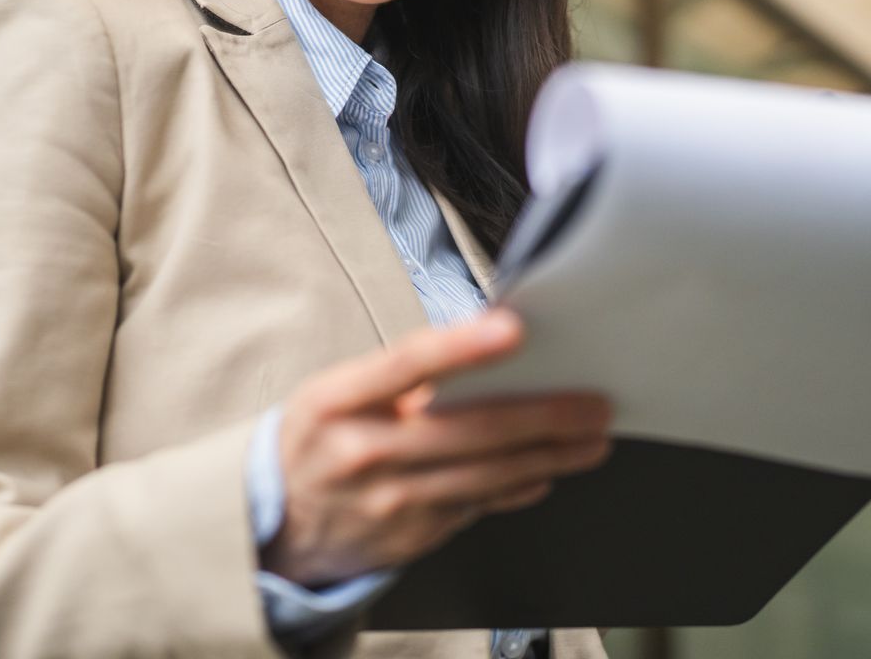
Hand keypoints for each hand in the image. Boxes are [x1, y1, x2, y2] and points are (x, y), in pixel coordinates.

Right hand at [260, 307, 612, 585]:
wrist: (276, 524)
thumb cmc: (320, 439)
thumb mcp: (339, 395)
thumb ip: (403, 378)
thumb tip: (486, 349)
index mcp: (337, 400)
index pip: (406, 364)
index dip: (463, 347)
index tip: (515, 330)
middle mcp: (361, 452)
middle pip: (466, 431)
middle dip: (542, 418)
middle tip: (594, 405)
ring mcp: (387, 502)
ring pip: (485, 477)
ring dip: (548, 457)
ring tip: (590, 440)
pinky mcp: (409, 538)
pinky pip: (475, 507)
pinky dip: (516, 489)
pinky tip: (546, 473)